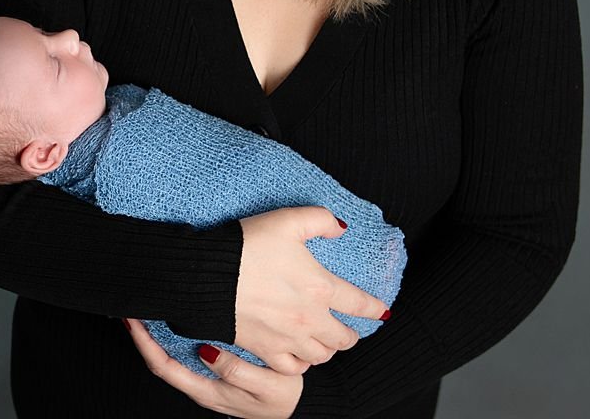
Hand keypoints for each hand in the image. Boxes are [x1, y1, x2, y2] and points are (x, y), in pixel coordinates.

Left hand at [124, 318, 302, 418]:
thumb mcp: (268, 386)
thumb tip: (207, 351)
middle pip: (160, 360)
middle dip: (144, 334)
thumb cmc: (285, 398)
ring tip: (149, 308)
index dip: (144, 344)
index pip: (163, 366)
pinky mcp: (215, 372)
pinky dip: (174, 335)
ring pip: (171, 357)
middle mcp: (200, 386)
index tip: (133, 321)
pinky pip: (185, 354)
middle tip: (133, 305)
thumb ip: (237, 371)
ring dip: (156, 334)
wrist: (300, 410)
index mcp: (207, 391)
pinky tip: (177, 318)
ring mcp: (206, 380)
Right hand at [235, 206, 388, 374]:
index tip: (382, 313)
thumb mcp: (288, 220)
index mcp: (320, 287)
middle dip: (351, 334)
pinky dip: (299, 364)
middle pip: (343, 339)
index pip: (359, 304)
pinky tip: (298, 355)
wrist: (207, 276)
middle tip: (349, 329)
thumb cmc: (247, 245)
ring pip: (320, 356)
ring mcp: (287, 338)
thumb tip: (340, 228)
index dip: (375, 309)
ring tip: (325, 342)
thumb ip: (320, 220)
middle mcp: (309, 318)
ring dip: (327, 349)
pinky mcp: (264, 349)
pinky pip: (291, 368)